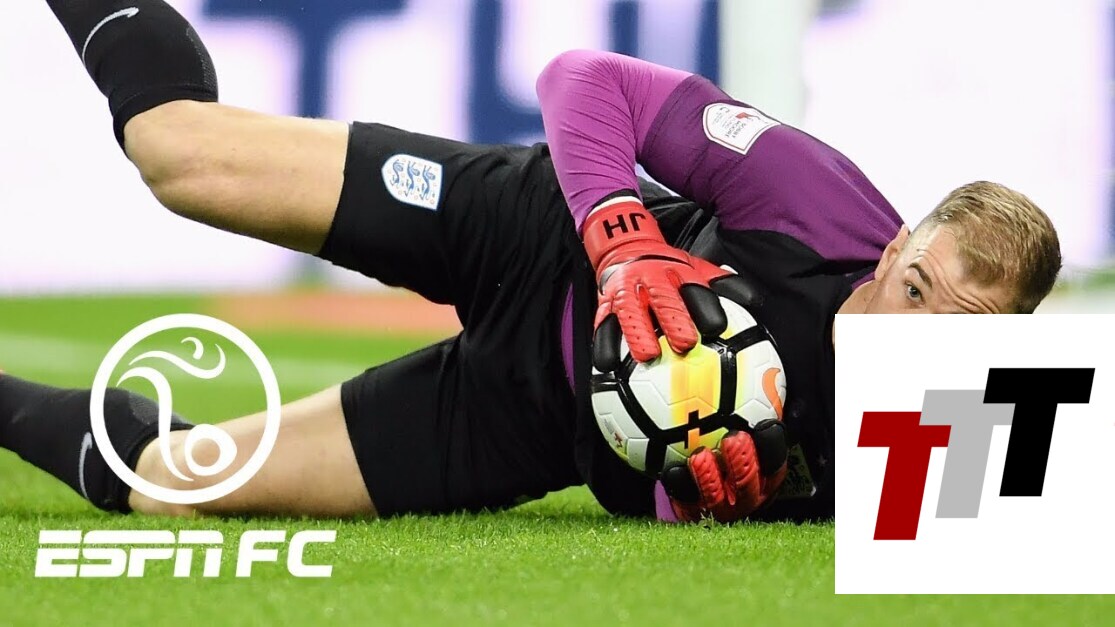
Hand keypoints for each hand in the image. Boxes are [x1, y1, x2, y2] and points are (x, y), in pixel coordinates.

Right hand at [583, 199, 759, 369]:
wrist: (625, 244)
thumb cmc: (669, 267)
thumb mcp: (697, 267)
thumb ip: (724, 284)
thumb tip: (756, 301)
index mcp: (679, 272)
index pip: (695, 288)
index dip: (705, 306)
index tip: (716, 327)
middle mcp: (653, 280)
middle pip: (665, 300)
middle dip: (675, 320)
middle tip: (686, 344)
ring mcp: (627, 291)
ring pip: (632, 313)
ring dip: (639, 334)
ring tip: (646, 356)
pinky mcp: (605, 303)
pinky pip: (603, 325)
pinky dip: (604, 344)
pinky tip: (607, 364)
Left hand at [659, 419, 789, 522]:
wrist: (695, 477)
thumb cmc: (724, 439)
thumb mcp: (748, 423)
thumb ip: (761, 407)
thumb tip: (773, 381)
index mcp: (764, 477)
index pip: (775, 464)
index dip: (773, 447)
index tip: (765, 424)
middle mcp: (745, 496)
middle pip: (748, 484)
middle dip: (743, 464)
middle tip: (734, 439)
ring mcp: (719, 508)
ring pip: (716, 499)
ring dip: (709, 479)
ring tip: (701, 456)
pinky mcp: (692, 512)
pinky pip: (685, 502)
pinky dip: (679, 487)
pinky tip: (671, 470)